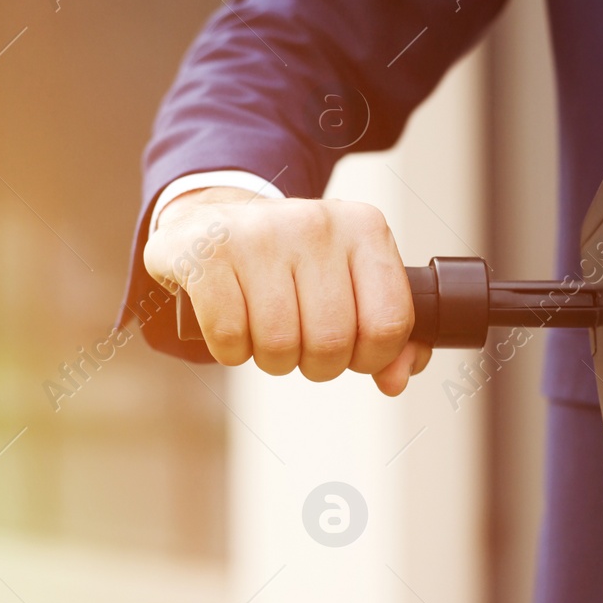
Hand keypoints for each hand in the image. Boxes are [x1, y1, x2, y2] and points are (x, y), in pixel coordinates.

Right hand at [143, 187, 429, 394]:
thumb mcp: (349, 282)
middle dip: (318, 365)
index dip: (371, 358)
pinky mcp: (207, 251)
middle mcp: (316, 222)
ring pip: (280, 344)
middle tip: (302, 346)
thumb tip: (395, 380)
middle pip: (332, 341)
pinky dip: (231, 350)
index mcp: (364, 228)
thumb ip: (386, 332)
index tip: (352, 354)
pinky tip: (232, 327)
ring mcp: (259, 233)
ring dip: (273, 360)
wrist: (214, 222)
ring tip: (267, 335)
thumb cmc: (293, 264)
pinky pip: (230, 335)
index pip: (388, 323)